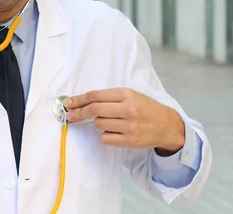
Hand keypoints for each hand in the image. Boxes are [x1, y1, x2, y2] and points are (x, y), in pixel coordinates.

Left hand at [63, 88, 184, 154]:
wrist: (167, 125)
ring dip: (98, 123)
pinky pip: (105, 138)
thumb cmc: (145, 108)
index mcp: (126, 94)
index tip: (68, 103)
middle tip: (70, 115)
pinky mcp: (130, 141)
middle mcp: (128, 109)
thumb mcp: (130, 96)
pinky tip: (115, 132)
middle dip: (78, 112)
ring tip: (111, 122)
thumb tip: (82, 102)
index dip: (78, 99)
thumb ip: (109, 97)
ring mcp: (129, 126)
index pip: (95, 96)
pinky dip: (105, 135)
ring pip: (98, 124)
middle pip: (93, 110)